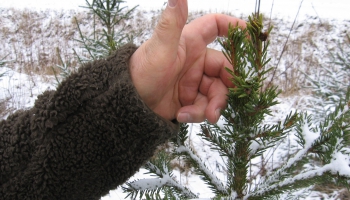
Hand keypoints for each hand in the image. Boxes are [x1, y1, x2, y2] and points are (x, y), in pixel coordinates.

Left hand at [129, 0, 245, 122]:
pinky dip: (198, 113)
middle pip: (224, 68)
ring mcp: (194, 81)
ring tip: (200, 115)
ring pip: (217, 91)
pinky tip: (182, 115)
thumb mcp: (159, 49)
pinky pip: (206, 106)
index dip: (234, 27)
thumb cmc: (142, 72)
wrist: (128, 105)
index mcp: (190, 43)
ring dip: (212, 105)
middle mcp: (195, 60)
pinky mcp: (191, 99)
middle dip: (226, 88)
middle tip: (221, 104)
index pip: (215, 26)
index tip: (250, 37)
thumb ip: (172, 23)